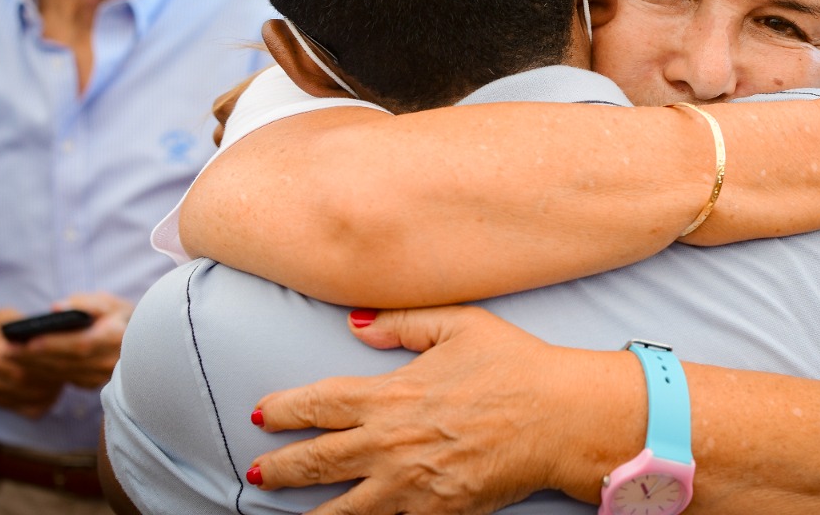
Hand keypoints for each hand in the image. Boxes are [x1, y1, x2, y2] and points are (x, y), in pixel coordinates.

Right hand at [0, 309, 63, 417]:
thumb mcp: (7, 316)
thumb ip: (29, 324)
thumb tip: (62, 324)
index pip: (23, 362)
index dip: (49, 359)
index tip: (71, 353)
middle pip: (30, 382)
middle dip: (56, 374)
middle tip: (78, 365)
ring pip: (33, 398)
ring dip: (56, 387)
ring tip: (72, 373)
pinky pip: (30, 409)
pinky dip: (48, 399)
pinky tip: (58, 385)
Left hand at [7, 293, 132, 389]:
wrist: (145, 340)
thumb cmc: (122, 316)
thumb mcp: (109, 302)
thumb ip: (84, 302)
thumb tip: (55, 308)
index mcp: (119, 338)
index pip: (82, 345)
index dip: (55, 344)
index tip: (30, 341)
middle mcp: (114, 362)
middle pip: (68, 363)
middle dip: (35, 357)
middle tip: (7, 350)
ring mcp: (105, 377)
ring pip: (64, 375)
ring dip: (35, 367)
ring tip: (10, 356)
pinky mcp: (94, 385)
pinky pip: (65, 380)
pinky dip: (44, 372)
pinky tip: (26, 364)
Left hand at [249, 306, 604, 514]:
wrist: (560, 418)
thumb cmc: (514, 365)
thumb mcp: (459, 324)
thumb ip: (401, 323)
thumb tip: (356, 325)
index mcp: (390, 394)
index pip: (317, 404)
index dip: (283, 410)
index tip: (262, 415)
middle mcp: (390, 443)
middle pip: (317, 461)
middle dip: (281, 468)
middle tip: (259, 472)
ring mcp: (410, 485)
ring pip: (342, 509)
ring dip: (310, 512)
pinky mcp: (436, 513)